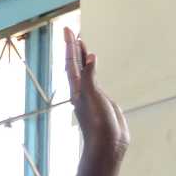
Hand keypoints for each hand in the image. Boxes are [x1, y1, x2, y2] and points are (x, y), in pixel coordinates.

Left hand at [64, 28, 127, 156]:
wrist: (107, 145)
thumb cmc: (98, 123)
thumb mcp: (92, 97)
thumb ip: (90, 77)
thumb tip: (90, 57)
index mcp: (78, 88)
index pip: (72, 63)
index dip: (70, 46)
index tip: (68, 30)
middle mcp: (82, 90)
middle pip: (76, 65)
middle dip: (74, 49)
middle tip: (72, 33)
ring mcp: (91, 95)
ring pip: (84, 72)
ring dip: (82, 58)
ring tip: (82, 45)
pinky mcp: (100, 100)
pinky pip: (94, 79)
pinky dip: (93, 69)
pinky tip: (94, 65)